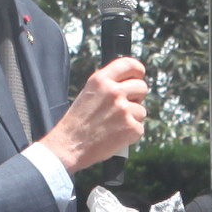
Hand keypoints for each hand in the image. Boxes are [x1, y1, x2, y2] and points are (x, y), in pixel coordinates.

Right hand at [44, 54, 151, 173]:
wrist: (69, 146)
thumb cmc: (77, 122)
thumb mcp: (88, 94)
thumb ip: (107, 85)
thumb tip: (129, 83)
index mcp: (101, 80)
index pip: (129, 65)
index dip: (138, 70)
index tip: (139, 75)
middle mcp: (113, 92)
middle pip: (141, 87)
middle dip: (137, 97)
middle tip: (125, 107)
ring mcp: (124, 110)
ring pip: (141, 110)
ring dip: (132, 118)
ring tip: (114, 125)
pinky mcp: (131, 128)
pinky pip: (140, 128)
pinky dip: (131, 134)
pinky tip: (116, 136)